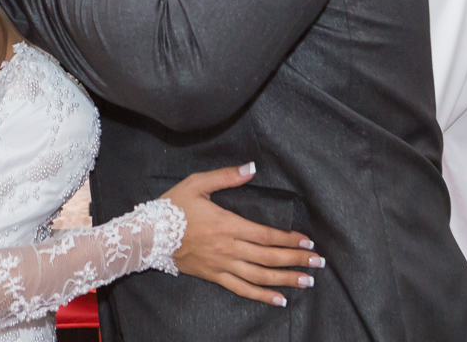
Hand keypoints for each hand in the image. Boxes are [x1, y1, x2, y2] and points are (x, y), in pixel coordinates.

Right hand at [162, 164, 324, 307]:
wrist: (147, 235)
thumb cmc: (173, 206)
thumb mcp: (197, 183)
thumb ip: (227, 176)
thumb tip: (252, 167)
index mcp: (227, 224)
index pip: (266, 235)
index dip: (289, 239)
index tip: (309, 241)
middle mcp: (228, 248)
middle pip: (268, 257)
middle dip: (296, 260)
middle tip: (319, 262)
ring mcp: (221, 265)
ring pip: (259, 276)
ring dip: (285, 279)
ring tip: (307, 281)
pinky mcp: (213, 276)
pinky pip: (241, 288)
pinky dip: (261, 296)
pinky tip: (279, 300)